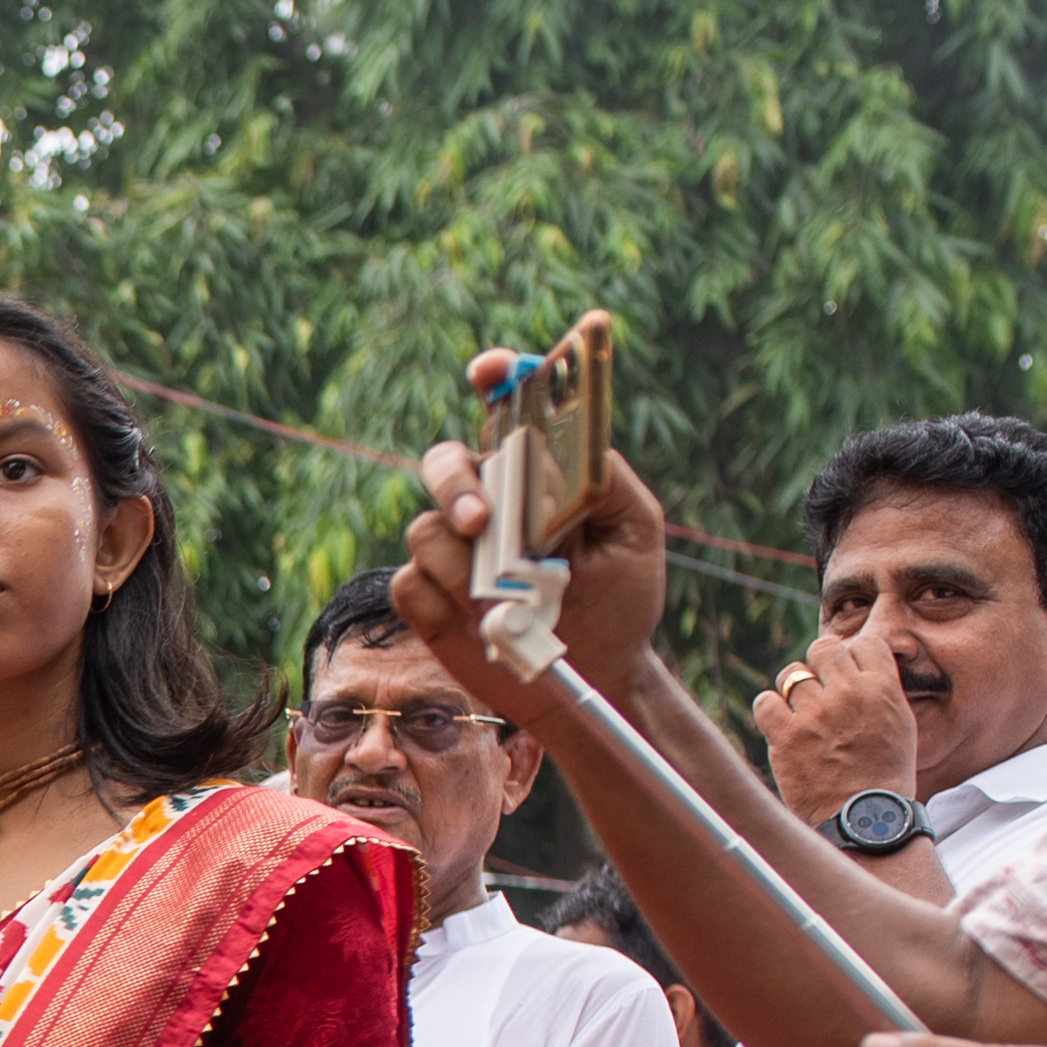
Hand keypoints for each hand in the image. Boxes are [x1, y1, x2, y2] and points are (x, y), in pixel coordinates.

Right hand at [389, 322, 668, 718]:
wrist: (596, 674)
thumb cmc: (622, 598)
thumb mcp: (637, 528)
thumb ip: (603, 478)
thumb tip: (559, 452)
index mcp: (535, 474)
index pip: (507, 412)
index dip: (496, 380)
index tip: (489, 371)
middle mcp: (489, 504)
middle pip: (445, 463)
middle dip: (455, 487)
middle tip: (482, 524)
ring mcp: (453, 552)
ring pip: (426, 532)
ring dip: (467, 570)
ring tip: (509, 603)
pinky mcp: (428, 600)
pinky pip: (408, 584)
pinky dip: (443, 605)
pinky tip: (480, 625)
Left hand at [753, 618, 924, 817]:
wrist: (867, 816)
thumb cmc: (884, 772)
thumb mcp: (900, 722)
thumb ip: (879, 688)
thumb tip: (855, 662)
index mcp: (883, 688)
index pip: (864, 643)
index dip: (852, 656)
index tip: (847, 675)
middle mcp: (849, 694)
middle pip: (823, 649)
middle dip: (820, 665)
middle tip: (820, 691)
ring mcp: (816, 714)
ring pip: (791, 674)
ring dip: (792, 689)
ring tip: (801, 712)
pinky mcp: (787, 736)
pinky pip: (765, 702)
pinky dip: (769, 709)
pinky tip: (781, 725)